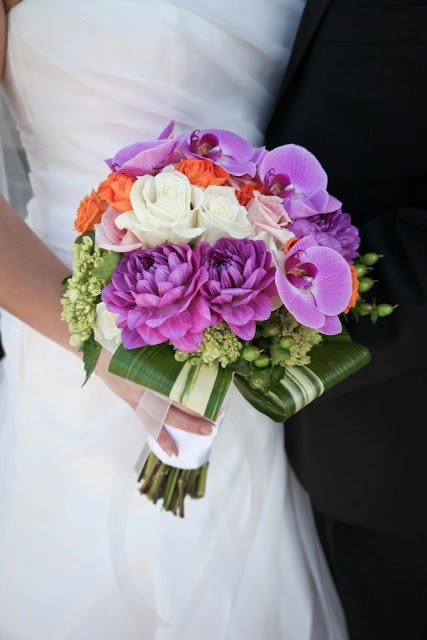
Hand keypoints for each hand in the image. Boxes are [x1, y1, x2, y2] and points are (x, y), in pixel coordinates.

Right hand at [95, 349, 212, 456]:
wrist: (103, 361)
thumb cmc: (130, 354)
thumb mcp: (148, 353)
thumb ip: (166, 358)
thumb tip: (194, 360)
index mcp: (147, 373)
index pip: (172, 390)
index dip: (190, 398)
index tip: (210, 402)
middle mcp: (142, 389)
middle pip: (169, 408)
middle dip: (190, 419)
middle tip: (210, 426)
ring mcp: (137, 400)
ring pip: (162, 419)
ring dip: (182, 429)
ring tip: (201, 436)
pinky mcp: (134, 406)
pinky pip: (150, 424)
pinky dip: (161, 438)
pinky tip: (173, 452)